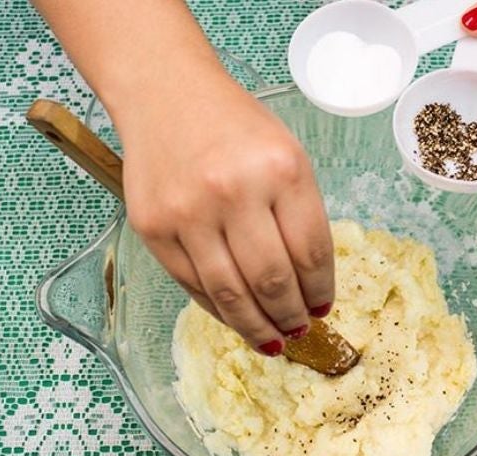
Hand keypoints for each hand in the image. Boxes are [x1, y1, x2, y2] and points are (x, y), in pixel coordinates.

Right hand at [118, 78, 334, 356]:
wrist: (164, 94)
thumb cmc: (234, 126)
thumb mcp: (286, 153)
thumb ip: (300, 214)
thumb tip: (309, 284)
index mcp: (281, 169)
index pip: (311, 252)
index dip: (321, 290)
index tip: (324, 307)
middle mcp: (234, 191)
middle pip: (273, 281)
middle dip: (292, 316)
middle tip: (301, 331)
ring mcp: (188, 212)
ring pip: (230, 295)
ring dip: (256, 326)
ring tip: (273, 340)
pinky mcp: (152, 228)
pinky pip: (192, 286)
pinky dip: (218, 310)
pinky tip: (236, 317)